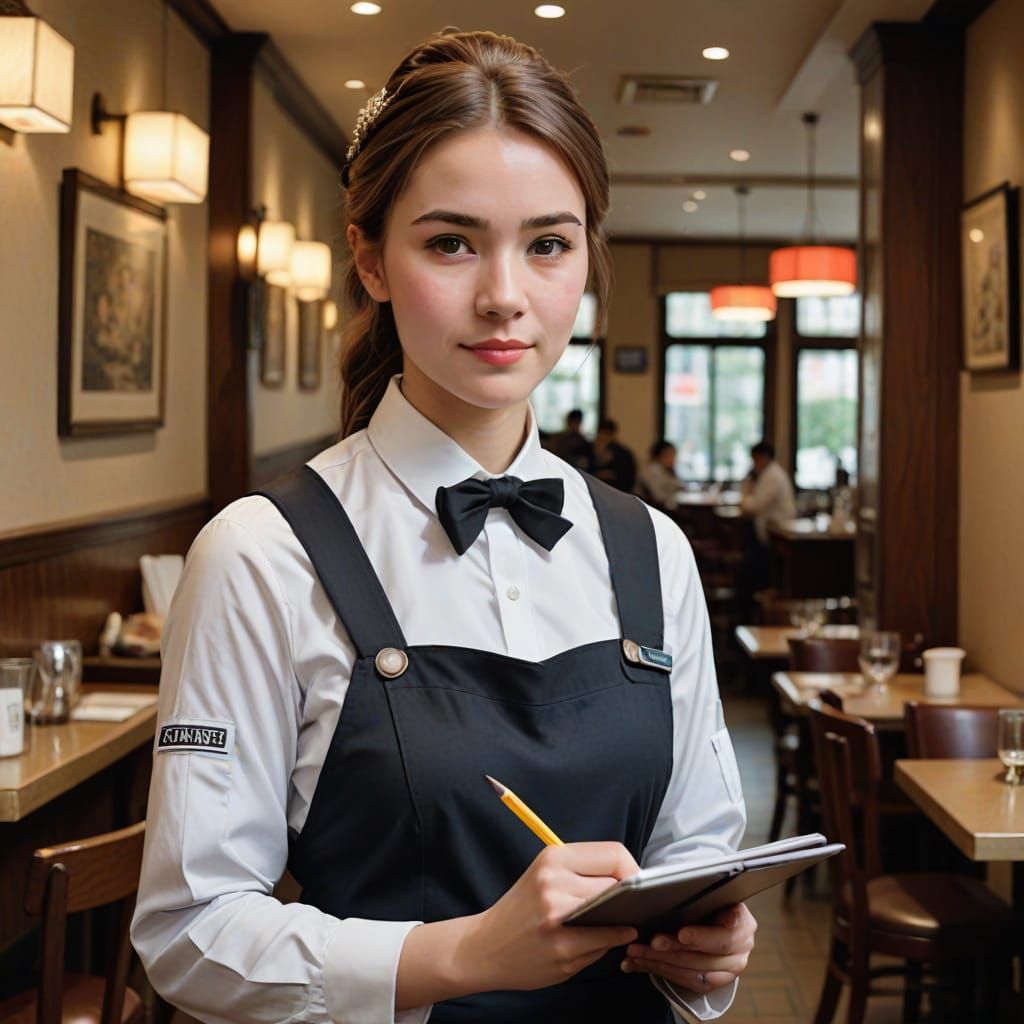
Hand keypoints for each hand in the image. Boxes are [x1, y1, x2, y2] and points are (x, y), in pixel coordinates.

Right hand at [456, 842, 640, 992]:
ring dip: (623, 919)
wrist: (484, 946)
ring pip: (615, 913)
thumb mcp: (545, 875)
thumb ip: (584, 872)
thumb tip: (632, 879)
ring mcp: (558, 917)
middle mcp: (554, 882)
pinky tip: (616, 935)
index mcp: (553, 858)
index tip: (635, 882)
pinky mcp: (562, 949)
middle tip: (629, 904)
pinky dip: (616, 938)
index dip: (632, 869)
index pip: (614, 853)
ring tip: (620, 920)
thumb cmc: (521, 909)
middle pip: (617, 884)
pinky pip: (606, 940)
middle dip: (629, 896)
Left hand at [620, 903, 756, 995]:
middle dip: (672, 951)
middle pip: (704, 958)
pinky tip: (641, 964)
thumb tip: (668, 892)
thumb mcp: (710, 893)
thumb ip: (697, 896)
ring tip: (637, 954)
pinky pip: (687, 982)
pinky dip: (661, 972)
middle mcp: (740, 950)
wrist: (719, 914)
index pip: (724, 936)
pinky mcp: (714, 981)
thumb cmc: (711, 900)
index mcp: (742, 924)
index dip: (701, 937)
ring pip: (692, 973)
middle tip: (649, 944)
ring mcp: (729, 970)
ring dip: (660, 964)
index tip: (680, 934)